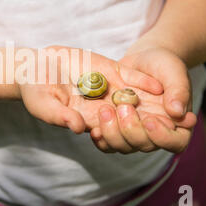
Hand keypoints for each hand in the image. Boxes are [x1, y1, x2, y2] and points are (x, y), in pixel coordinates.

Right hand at [18, 46, 163, 133]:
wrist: (36, 66)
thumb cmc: (35, 91)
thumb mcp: (43, 105)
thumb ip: (60, 116)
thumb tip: (79, 128)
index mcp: (88, 121)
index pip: (113, 135)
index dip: (129, 139)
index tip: (142, 138)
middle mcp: (103, 108)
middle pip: (131, 121)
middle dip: (146, 125)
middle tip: (155, 124)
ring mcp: (109, 89)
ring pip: (136, 100)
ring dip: (154, 106)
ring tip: (170, 110)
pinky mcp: (111, 71)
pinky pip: (132, 78)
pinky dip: (145, 82)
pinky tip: (158, 86)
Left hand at [89, 47, 196, 153]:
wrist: (141, 61)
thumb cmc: (163, 66)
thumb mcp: (174, 71)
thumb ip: (178, 90)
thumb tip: (177, 112)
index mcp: (177, 124)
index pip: (176, 142)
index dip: (162, 137)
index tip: (149, 120)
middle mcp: (154, 134)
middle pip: (144, 146)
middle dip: (131, 129)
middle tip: (123, 107)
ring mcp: (133, 133)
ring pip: (123, 146)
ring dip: (112, 132)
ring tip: (105, 109)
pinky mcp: (115, 129)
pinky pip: (106, 142)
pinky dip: (100, 137)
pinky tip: (94, 128)